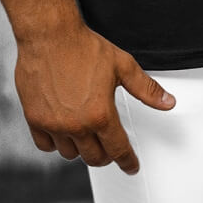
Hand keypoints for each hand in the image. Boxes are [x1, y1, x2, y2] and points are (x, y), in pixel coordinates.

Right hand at [14, 23, 175, 174]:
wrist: (50, 35)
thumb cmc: (84, 47)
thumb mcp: (122, 65)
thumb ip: (146, 89)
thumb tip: (167, 102)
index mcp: (101, 114)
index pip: (118, 149)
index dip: (127, 161)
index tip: (130, 167)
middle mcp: (77, 124)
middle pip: (95, 158)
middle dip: (106, 155)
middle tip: (109, 147)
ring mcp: (54, 124)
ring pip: (70, 153)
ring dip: (80, 148)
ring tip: (86, 133)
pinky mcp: (34, 119)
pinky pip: (45, 145)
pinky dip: (55, 143)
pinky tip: (62, 131)